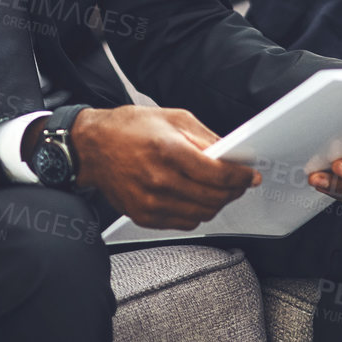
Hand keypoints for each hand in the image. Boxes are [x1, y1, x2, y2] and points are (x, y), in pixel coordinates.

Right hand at [71, 106, 259, 230]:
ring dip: (216, 203)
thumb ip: (205, 137)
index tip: (250, 176)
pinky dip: (196, 213)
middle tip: (239, 183)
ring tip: (217, 190)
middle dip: (234, 191)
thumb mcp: (172, 118)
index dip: (241, 177)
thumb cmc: (128, 128)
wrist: (91, 147)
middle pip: (214, 198)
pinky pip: (184, 223)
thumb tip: (231, 153)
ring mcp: (151, 202)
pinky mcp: (144, 216)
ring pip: (202, 214)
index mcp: (168, 151)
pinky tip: (194, 198)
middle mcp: (160, 180)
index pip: (219, 174)